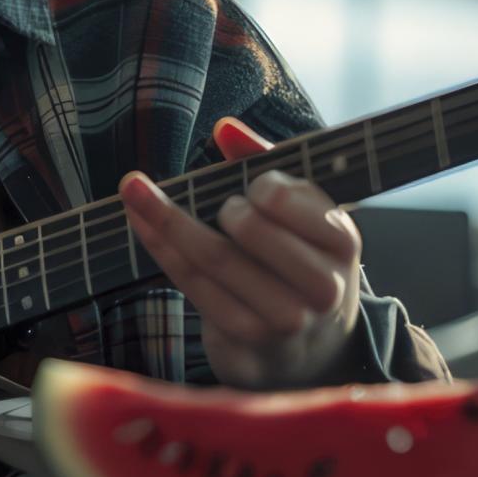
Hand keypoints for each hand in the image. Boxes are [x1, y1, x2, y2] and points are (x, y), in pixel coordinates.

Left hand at [119, 117, 365, 389]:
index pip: (284, 199)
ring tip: (137, 192)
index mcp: (341, 241)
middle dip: (217, 206)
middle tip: (220, 208)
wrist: (311, 348)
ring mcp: (284, 319)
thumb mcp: (301, 215)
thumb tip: (226, 128)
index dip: (258, 186)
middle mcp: (321, 285)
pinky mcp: (246, 340)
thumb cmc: (299, 263)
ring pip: (211, 257)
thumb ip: (268, 164)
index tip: (253, 187)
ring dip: (165, 219)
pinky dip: (160, 247)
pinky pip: (192, 284)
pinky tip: (140, 222)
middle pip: (246, 227)